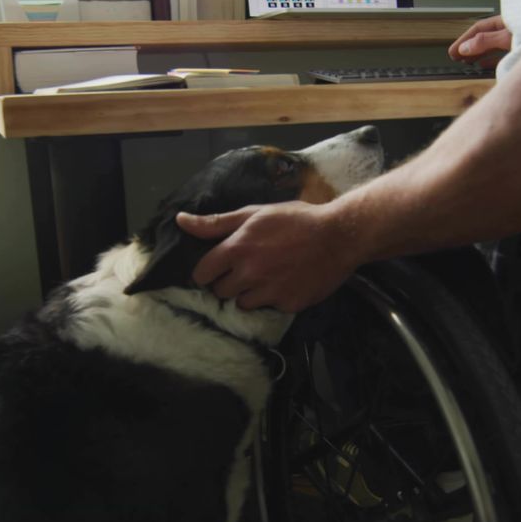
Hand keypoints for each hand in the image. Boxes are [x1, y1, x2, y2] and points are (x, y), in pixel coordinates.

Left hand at [176, 202, 360, 312]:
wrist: (339, 236)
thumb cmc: (296, 219)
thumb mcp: (255, 213)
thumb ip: (216, 222)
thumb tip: (181, 221)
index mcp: (237, 248)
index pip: (202, 273)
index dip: (207, 271)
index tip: (216, 268)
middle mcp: (250, 273)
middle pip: (220, 292)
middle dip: (228, 282)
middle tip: (246, 270)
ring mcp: (269, 292)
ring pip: (242, 303)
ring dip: (249, 293)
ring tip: (266, 276)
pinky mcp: (288, 305)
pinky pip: (270, 308)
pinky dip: (274, 298)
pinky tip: (286, 282)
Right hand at [448, 15, 510, 68]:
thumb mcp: (507, 37)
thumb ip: (485, 41)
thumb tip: (464, 48)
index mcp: (507, 20)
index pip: (480, 28)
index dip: (465, 39)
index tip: (454, 50)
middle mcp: (510, 30)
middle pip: (484, 38)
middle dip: (469, 47)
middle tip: (455, 57)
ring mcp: (515, 42)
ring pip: (491, 47)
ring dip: (478, 54)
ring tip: (465, 62)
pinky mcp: (519, 55)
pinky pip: (502, 56)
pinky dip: (490, 60)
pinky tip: (483, 64)